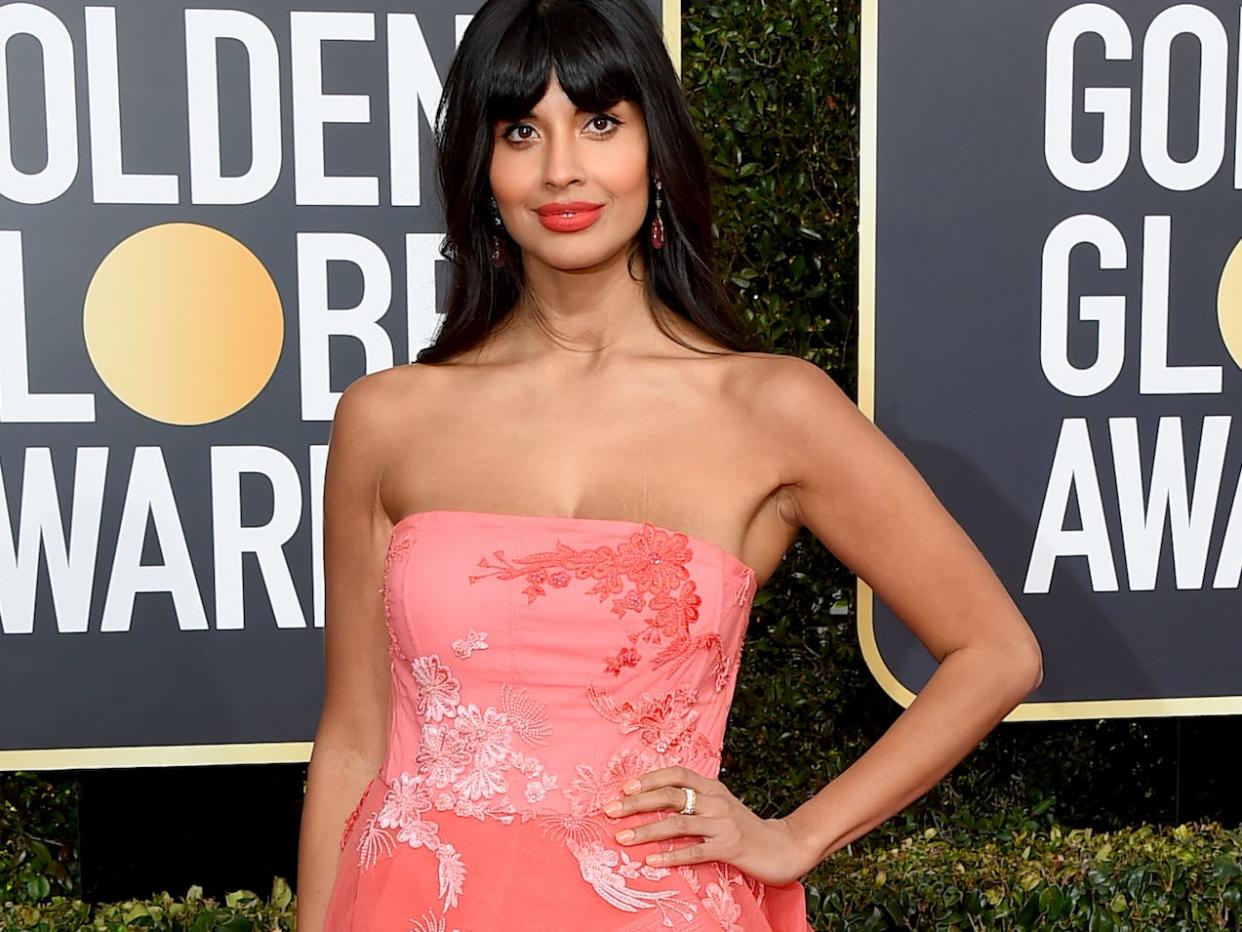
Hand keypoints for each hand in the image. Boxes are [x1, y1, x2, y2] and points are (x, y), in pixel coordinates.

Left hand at [601, 765, 819, 885]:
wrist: (782, 847)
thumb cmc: (744, 827)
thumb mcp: (720, 805)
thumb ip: (694, 800)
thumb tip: (655, 800)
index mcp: (712, 787)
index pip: (676, 774)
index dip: (649, 779)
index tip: (624, 788)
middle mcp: (716, 801)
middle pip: (670, 796)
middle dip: (636, 803)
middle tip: (610, 811)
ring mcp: (723, 824)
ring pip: (677, 824)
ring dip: (646, 831)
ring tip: (622, 837)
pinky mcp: (729, 848)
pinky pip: (695, 852)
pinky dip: (671, 856)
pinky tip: (652, 861)